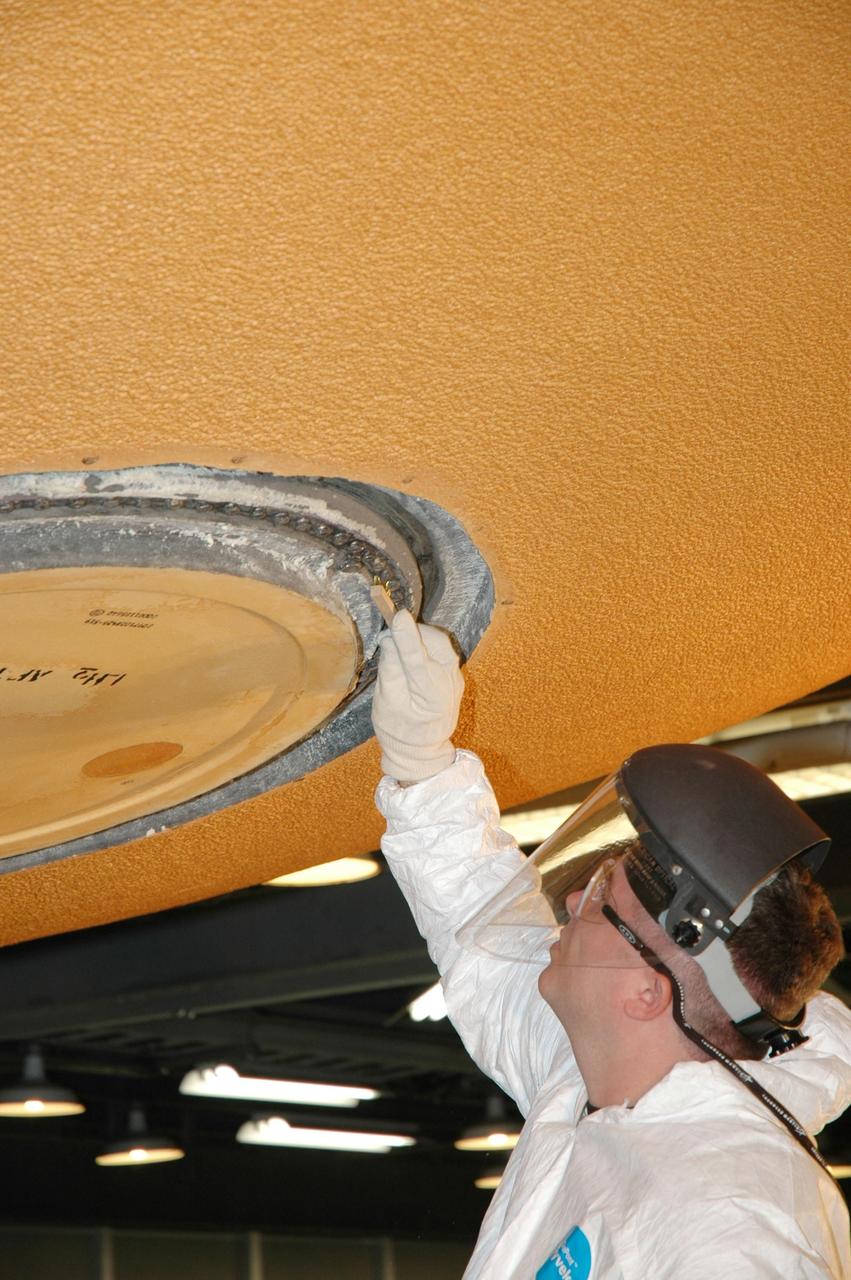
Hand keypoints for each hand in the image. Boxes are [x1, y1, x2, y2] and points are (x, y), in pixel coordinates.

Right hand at [371, 610, 463, 782]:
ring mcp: (456, 678)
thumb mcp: (385, 703)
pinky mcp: (455, 673)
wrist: (422, 749)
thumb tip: (389, 639)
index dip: (407, 638)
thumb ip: (389, 669)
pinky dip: (426, 643)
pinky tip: (412, 649)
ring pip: (441, 643)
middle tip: (390, 632)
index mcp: (431, 697)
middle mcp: (450, 684)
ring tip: (399, 640)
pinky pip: (442, 649)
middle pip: (435, 644)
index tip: (398, 617)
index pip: (417, 660)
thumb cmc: (398, 730)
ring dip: (420, 635)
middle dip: (413, 632)